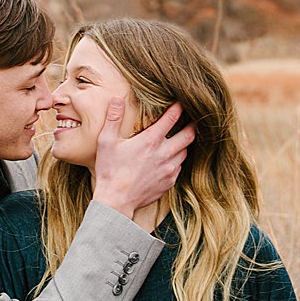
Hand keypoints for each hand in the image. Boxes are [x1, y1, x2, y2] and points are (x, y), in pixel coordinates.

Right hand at [90, 100, 193, 216]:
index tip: (182, 102)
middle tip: (193, 119)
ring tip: (181, 138)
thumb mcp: (106, 142)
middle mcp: (165, 154)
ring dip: (184, 144)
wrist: (116, 201)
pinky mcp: (170, 182)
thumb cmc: (109, 171)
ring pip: (185, 151)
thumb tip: (117, 99)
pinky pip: (179, 167)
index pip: (171, 118)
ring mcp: (169, 169)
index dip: (178, 108)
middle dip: (192, 125)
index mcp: (151, 141)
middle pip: (188, 135)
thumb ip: (113, 119)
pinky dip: (177, 160)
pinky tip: (170, 159)